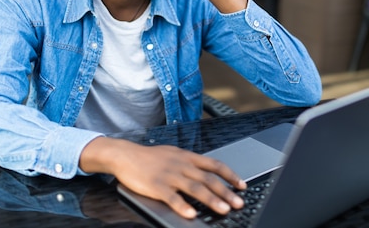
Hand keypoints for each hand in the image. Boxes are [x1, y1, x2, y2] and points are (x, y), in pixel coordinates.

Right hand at [80, 137, 246, 218]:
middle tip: (238, 203)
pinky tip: (191, 214)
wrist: (126, 155)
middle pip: (209, 178)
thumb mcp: (174, 154)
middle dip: (226, 192)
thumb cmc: (150, 157)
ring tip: (223, 210)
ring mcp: (169, 175)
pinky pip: (172, 197)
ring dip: (211, 200)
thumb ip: (191, 163)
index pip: (215, 165)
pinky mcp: (156, 185)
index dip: (230, 175)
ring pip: (195, 187)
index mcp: (188, 157)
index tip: (242, 185)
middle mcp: (182, 165)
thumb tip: (208, 172)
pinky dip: (183, 206)